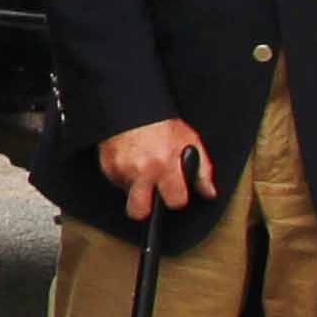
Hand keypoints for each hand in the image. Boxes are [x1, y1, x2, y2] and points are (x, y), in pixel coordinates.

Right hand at [98, 118, 212, 222]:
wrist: (133, 104)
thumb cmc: (161, 122)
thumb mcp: (190, 141)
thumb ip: (202, 170)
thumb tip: (209, 192)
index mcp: (166, 165)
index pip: (175, 201)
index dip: (176, 197)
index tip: (175, 191)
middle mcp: (142, 170)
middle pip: (138, 211)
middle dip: (144, 209)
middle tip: (150, 196)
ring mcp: (122, 169)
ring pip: (127, 193)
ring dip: (135, 185)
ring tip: (142, 168)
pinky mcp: (107, 165)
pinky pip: (116, 180)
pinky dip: (123, 174)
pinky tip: (131, 160)